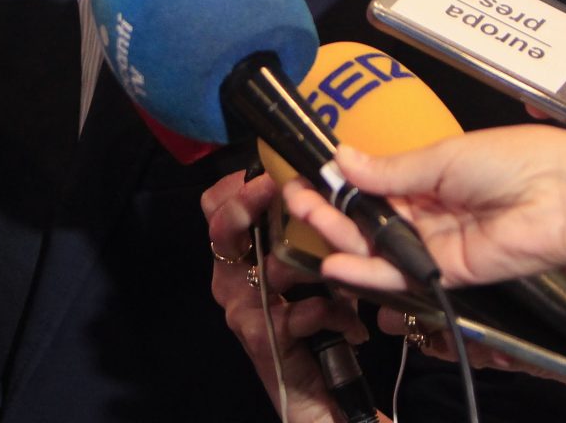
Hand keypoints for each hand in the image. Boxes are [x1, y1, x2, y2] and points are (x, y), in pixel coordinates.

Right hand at [203, 170, 367, 422]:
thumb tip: (331, 184)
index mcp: (240, 256)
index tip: (267, 172)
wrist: (321, 393)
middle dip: (246, 204)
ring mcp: (242, 310)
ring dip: (303, 265)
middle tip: (274, 192)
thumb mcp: (316, 267)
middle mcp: (231, 279)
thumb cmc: (318, 321)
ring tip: (338, 273)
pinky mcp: (261, 340)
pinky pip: (291, 314)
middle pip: (220, 228)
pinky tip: (349, 321)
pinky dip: (324, 312)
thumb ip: (311, 231)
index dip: (236, 185)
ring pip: (261, 268)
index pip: (216, 206)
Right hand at [282, 128, 565, 295]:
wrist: (565, 195)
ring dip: (341, 235)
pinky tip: (338, 263)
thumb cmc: (514, 160)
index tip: (306, 176)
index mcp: (427, 174)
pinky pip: (402, 273)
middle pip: (367, 216)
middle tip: (299, 201)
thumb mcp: (442, 156)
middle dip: (330, 208)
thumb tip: (342, 159)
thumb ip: (390, 171)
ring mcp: (436, 242)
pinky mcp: (448, 272)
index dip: (338, 181)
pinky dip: (368, 272)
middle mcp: (428, 209)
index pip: (370, 182)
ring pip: (378, 245)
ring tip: (311, 220)